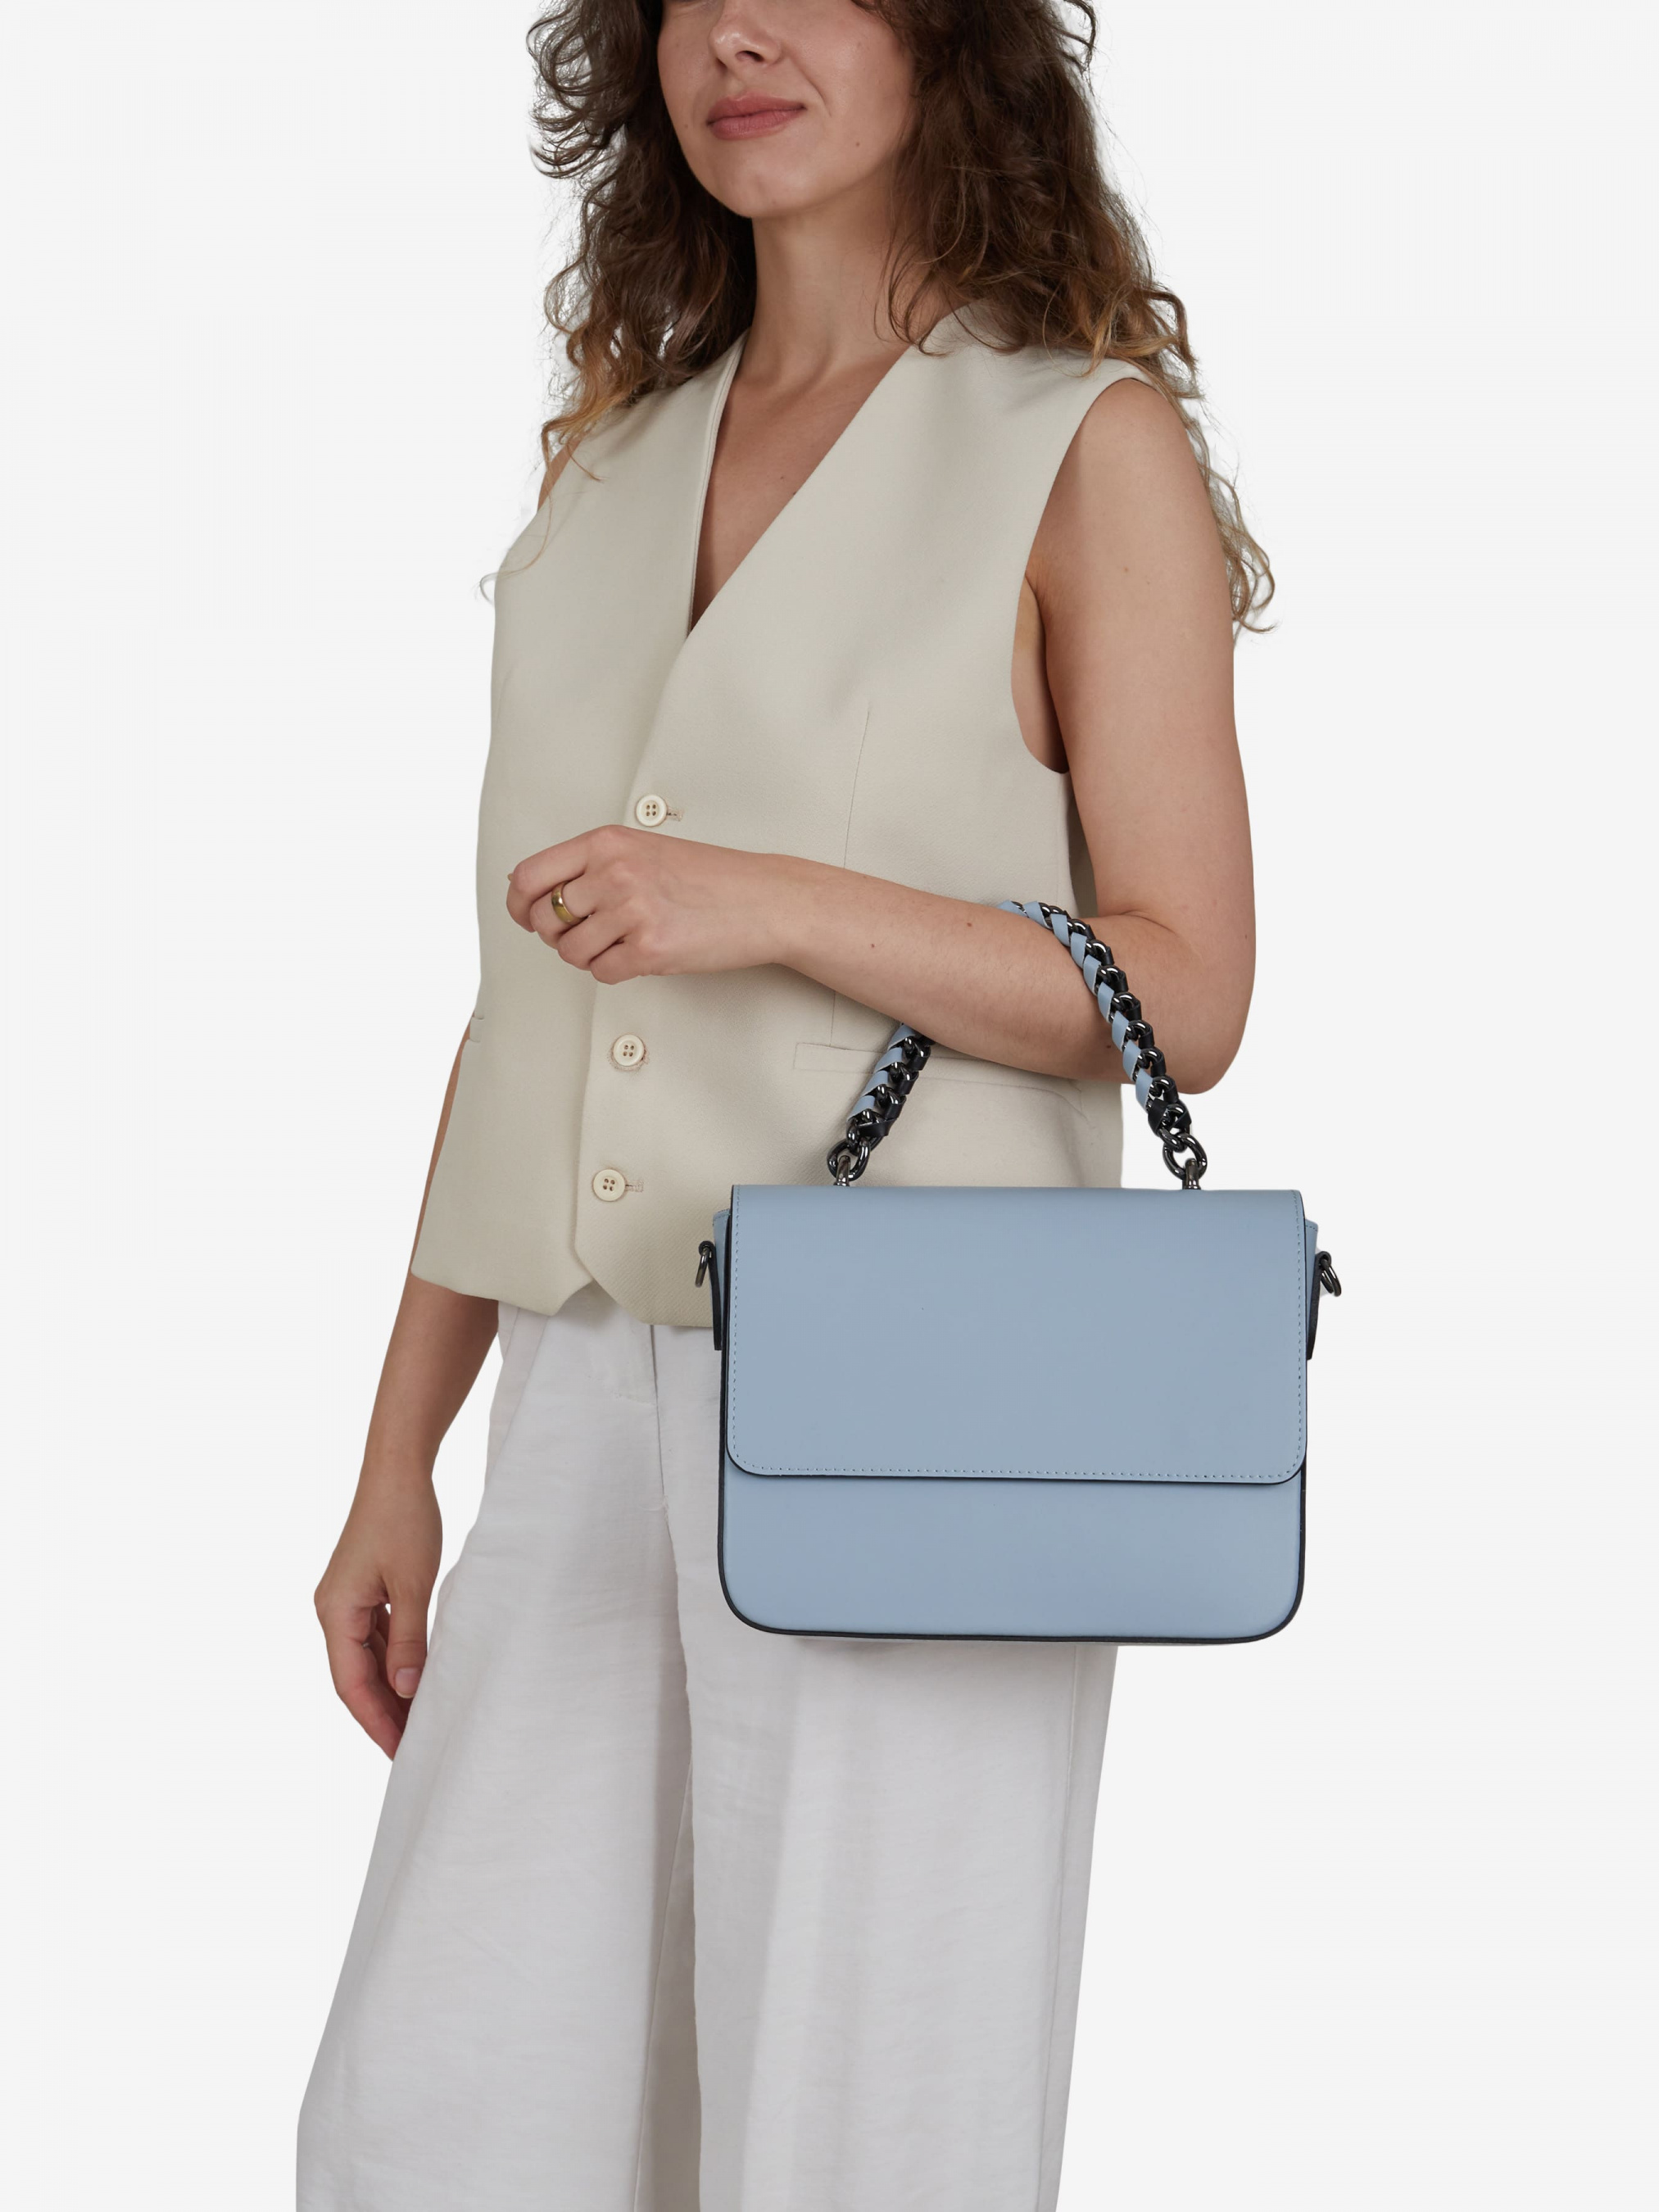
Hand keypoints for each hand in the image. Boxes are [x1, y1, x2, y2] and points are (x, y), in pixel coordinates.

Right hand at [314, 1471, 442, 1758]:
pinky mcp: (363, 1589)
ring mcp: (346, 1600)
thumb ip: (410, 1641)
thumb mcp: (413, 1584)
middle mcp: (333, 1610)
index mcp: (335, 1612)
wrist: (397, 1469)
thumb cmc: (405, 1519)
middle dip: (382, 1713)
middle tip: (412, 1749)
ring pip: (365, 1659)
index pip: (350, 1685)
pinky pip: (375, 1637)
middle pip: (354, 1677)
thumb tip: (407, 1692)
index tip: (400, 1753)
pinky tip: (415, 1680)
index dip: (376, 1722)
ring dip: (389, 1689)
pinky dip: (394, 1661)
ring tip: (418, 1723)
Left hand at [505, 824, 791, 981]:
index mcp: (606, 843)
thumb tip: (532, 888)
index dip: (519, 904)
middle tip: (585, 934)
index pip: (529, 876)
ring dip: (587, 956)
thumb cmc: (710, 878)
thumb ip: (592, 865)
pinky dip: (614, 971)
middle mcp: (614, 872)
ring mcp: (632, 910)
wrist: (763, 899)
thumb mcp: (642, 850)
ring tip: (618, 943)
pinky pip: (601, 973)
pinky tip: (637, 955)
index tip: (527, 916)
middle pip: (543, 919)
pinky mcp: (650, 948)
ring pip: (569, 952)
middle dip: (556, 936)